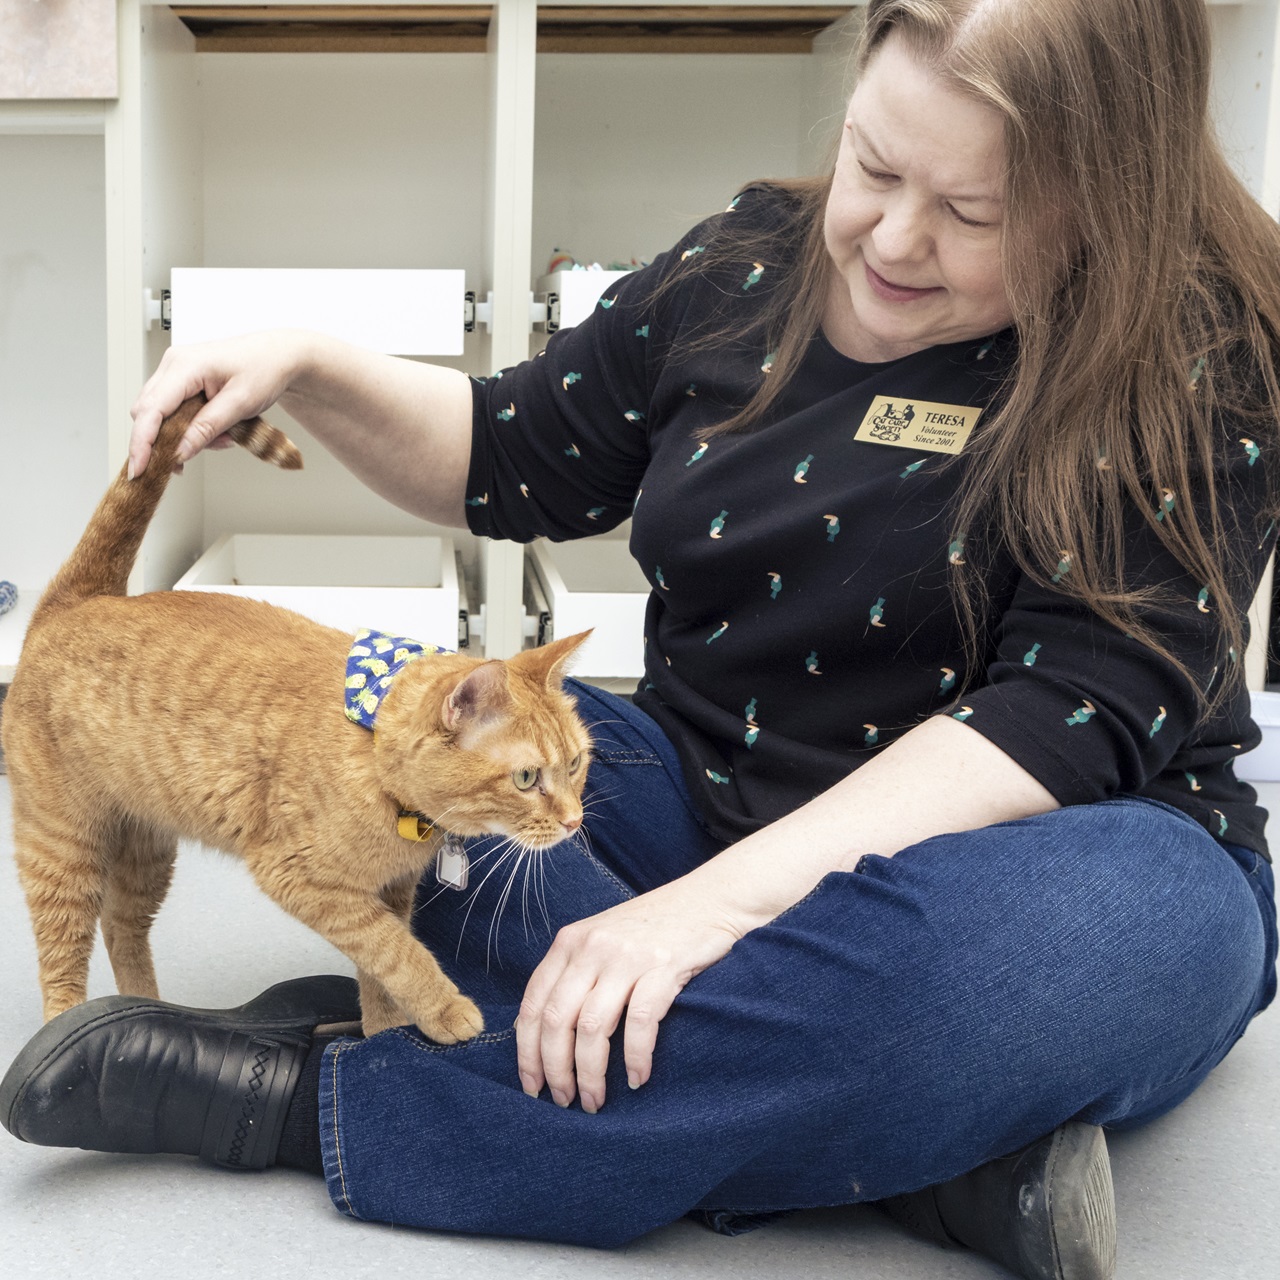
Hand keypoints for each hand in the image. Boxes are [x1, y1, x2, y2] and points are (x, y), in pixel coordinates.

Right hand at [129, 330, 312, 477]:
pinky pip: (174, 412)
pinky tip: (216, 431)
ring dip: (183, 436)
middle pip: (147, 414)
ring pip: (160, 416)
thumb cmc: (264, 369)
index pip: (150, 410)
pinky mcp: (181, 382)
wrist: (277, 356)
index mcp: (184, 366)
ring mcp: (175, 372)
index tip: (139, 469)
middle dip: (165, 442)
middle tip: (189, 462)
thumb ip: (207, 428)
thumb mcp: (240, 403)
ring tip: (223, 437)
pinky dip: (190, 429)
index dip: (141, 443)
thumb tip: (179, 452)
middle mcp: (173, 366)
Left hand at [515, 879, 746, 1113]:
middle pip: (558, 1020)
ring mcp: (627, 956)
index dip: (527, 1051)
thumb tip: (545, 1036)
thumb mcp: (601, 940)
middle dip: (555, 1070)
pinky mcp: (663, 966)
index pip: (533, 1004)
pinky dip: (634, 1057)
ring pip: (593, 1027)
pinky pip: (640, 1021)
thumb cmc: (652, 928)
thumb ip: (574, 974)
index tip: (532, 1085)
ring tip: (595, 1100)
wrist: (707, 899)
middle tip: (563, 1101)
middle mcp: (592, 947)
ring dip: (590, 1073)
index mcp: (570, 942)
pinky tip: (637, 1078)